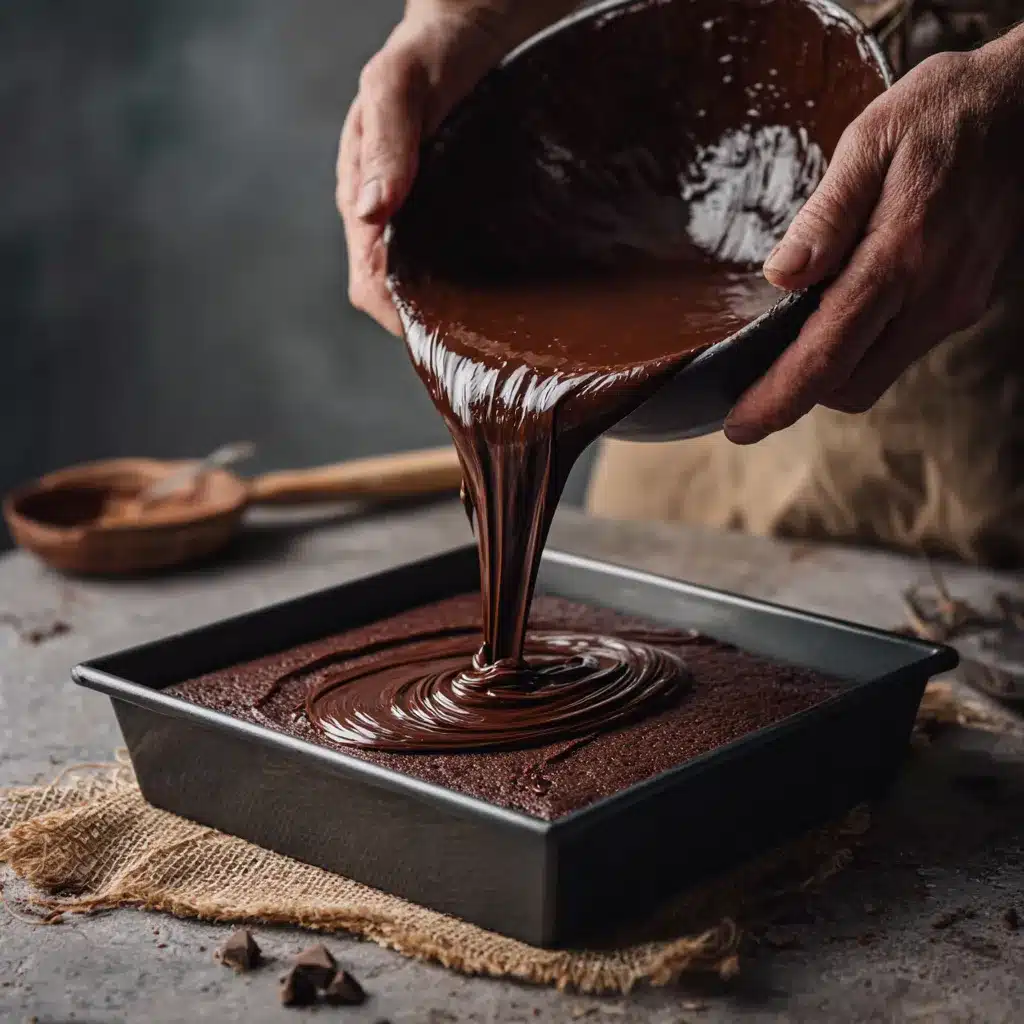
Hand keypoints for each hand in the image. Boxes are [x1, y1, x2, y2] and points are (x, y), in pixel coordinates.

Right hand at [337, 0, 575, 333]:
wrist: (472, 28)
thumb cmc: (430, 51)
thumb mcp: (401, 86)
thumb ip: (386, 142)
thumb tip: (370, 211)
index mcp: (363, 199)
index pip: (370, 285)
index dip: (400, 319)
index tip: (443, 335)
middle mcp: (390, 219)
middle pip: (400, 298)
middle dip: (433, 326)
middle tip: (486, 344)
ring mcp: (422, 219)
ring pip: (431, 286)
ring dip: (460, 310)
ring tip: (503, 327)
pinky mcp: (457, 216)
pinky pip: (461, 263)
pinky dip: (480, 283)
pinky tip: (512, 290)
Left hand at [724, 26, 1023, 444]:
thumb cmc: (945, 112)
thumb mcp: (873, 140)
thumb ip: (826, 215)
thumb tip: (781, 275)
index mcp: (900, 259)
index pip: (828, 356)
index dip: (778, 399)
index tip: (738, 427)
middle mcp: (934, 298)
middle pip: (852, 385)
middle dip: (797, 397)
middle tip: (748, 392)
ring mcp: (955, 305)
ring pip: (877, 374)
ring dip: (829, 377)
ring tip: (782, 357)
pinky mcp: (964, 301)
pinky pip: (901, 349)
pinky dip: (860, 352)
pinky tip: (834, 322)